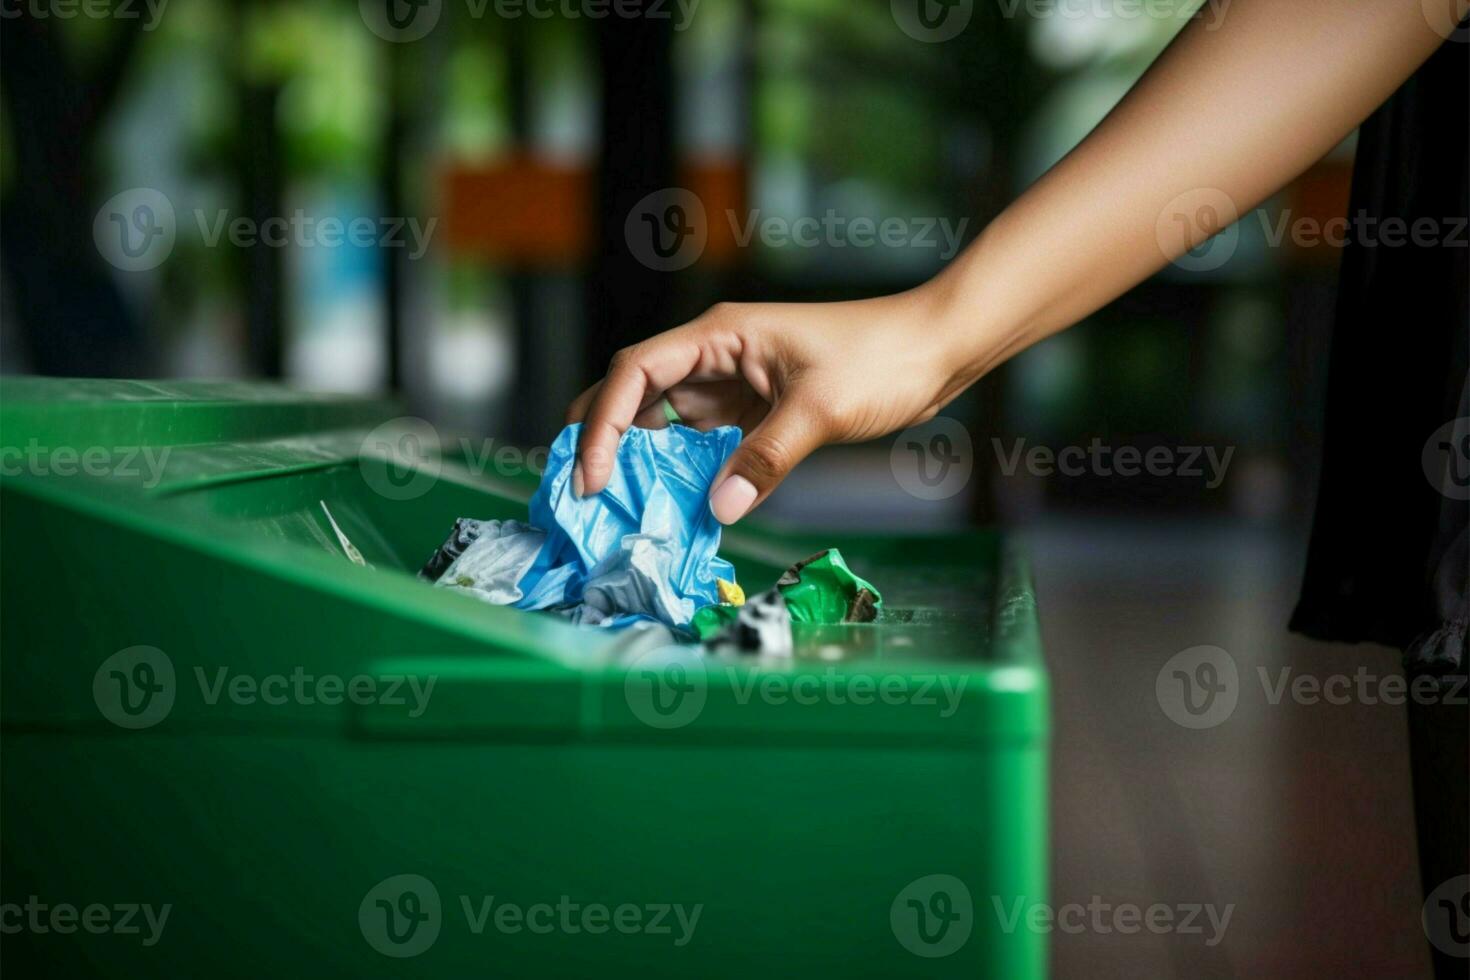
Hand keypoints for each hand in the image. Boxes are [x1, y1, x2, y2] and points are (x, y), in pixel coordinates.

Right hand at [566, 288, 979, 523]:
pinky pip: (702, 438)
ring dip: (638, 458)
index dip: (602, 423)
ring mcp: (732, 380)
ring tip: (615, 505)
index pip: (635, 372)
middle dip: (602, 438)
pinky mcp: (753, 406)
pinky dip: (681, 467)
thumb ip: (767, 458)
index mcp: (719, 334)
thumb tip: (720, 508)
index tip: (591, 477)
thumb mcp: (821, 410)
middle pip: (635, 393)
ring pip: (664, 418)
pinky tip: (672, 501)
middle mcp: (715, 353)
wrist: (934, 349)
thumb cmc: (883, 359)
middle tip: (581, 494)